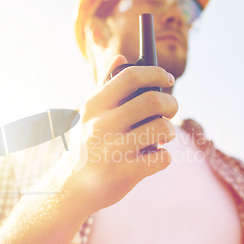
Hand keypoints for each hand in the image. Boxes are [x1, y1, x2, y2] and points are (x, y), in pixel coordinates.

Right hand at [58, 55, 178, 215]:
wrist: (71, 187)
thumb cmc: (87, 146)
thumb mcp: (89, 114)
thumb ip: (106, 85)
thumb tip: (122, 56)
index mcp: (94, 106)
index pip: (130, 76)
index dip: (156, 73)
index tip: (168, 78)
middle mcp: (101, 125)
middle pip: (153, 100)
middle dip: (171, 104)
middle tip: (171, 110)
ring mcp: (113, 150)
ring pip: (162, 128)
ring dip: (169, 132)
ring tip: (162, 136)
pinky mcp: (125, 173)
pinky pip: (162, 158)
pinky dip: (163, 157)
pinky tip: (153, 157)